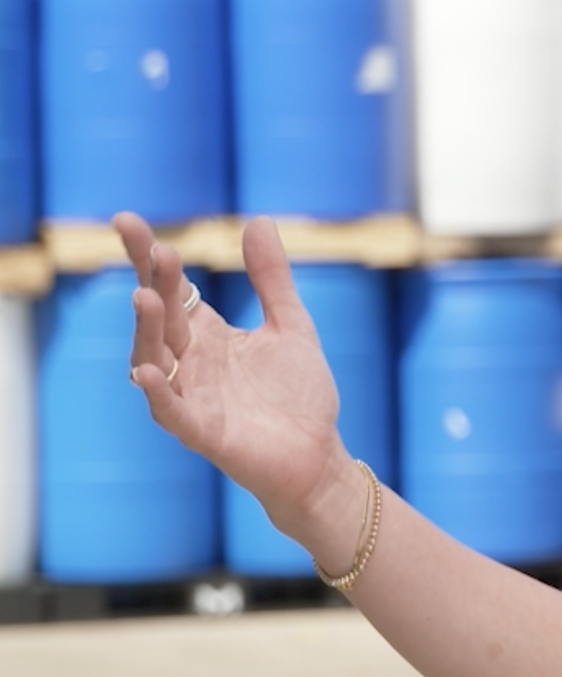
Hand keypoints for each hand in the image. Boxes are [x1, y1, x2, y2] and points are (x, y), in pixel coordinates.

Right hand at [116, 213, 356, 529]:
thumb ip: (271, 278)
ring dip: (148, 330)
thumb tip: (257, 220)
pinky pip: (169, 410)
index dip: (150, 256)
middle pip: (160, 317)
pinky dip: (158, 391)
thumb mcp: (291, 325)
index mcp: (208, 334)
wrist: (317, 456)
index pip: (171, 288)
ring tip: (146, 297)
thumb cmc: (299, 395)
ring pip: (154, 358)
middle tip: (156, 250)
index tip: (127, 220)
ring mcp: (191, 396)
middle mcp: (190, 361)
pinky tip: (150, 369)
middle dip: (153, 284)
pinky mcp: (200, 432)